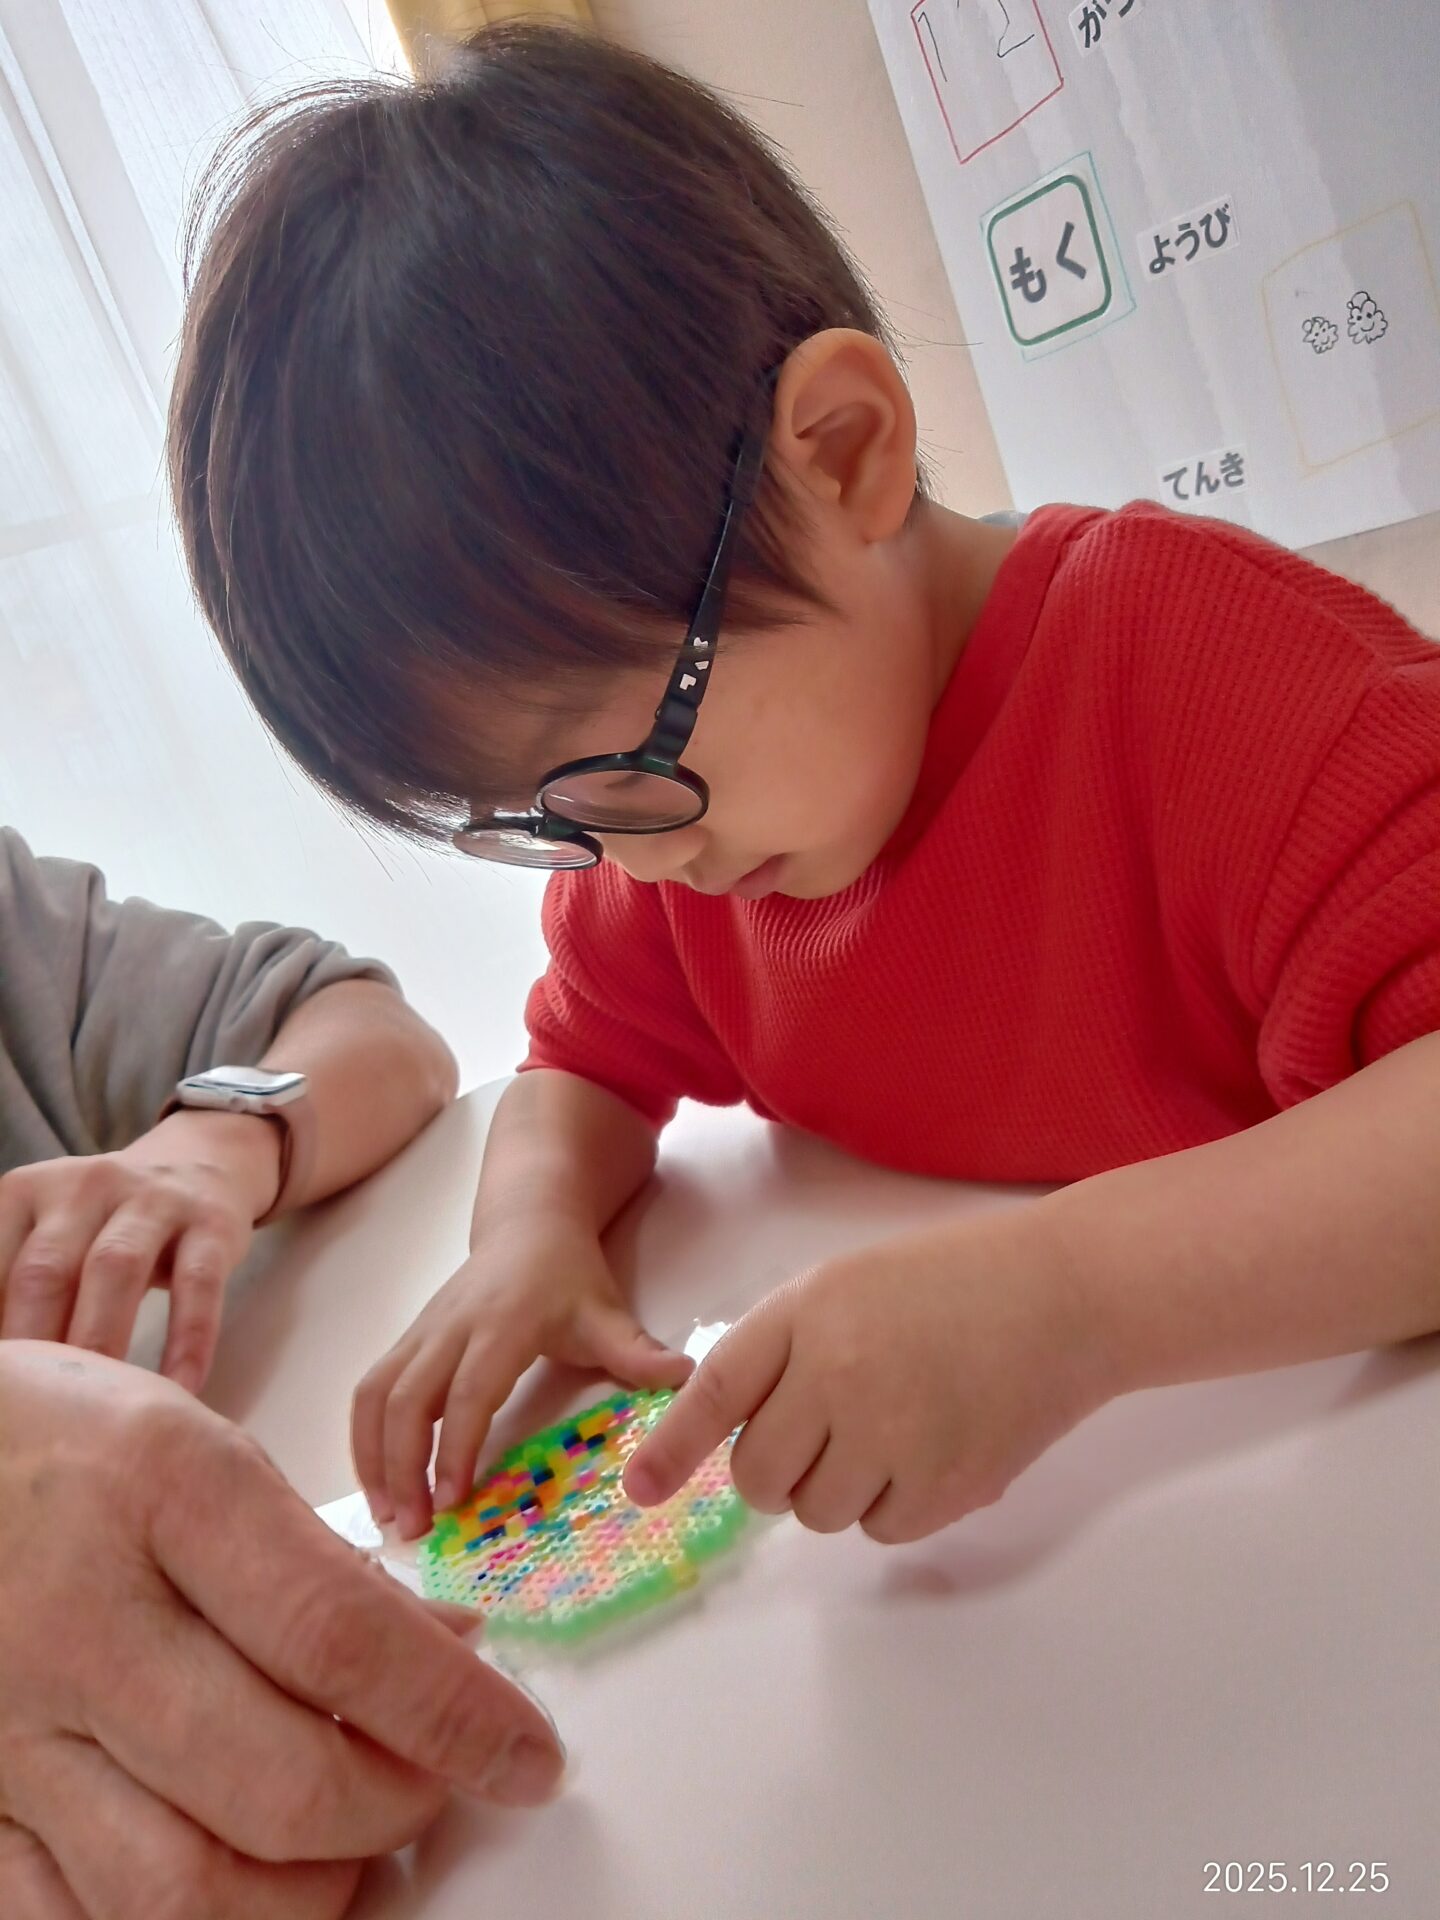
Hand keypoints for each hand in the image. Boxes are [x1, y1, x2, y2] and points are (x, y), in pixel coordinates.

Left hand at [0, 1111, 280, 1391]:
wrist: (201, 1162)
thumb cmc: (106, 1226)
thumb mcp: (51, 1238)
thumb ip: (17, 1292)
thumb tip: (5, 1379)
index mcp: (27, 1192)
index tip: (6, 1388)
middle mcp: (85, 1187)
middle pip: (46, 1271)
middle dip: (34, 1347)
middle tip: (38, 1411)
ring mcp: (152, 1200)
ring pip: (116, 1269)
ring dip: (100, 1341)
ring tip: (98, 1406)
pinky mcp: (211, 1224)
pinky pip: (197, 1285)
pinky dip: (187, 1340)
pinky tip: (180, 1388)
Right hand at [0, 1343, 562, 1919]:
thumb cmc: (65, 1442)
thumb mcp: (202, 1447)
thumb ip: (315, 1561)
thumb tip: (446, 1652)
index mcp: (165, 1494)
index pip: (340, 1638)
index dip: (456, 1715)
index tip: (529, 1754)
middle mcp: (83, 1619)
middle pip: (277, 1786)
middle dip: (398, 1808)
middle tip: (438, 1783)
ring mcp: (11, 1730)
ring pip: (180, 1892)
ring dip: (305, 1896)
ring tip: (350, 1852)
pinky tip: (236, 1880)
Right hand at [355, 1221, 692, 1538]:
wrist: (528, 1220)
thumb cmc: (567, 1273)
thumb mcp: (606, 1310)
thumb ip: (636, 1351)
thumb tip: (684, 1382)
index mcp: (500, 1324)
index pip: (469, 1392)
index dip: (457, 1447)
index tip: (453, 1501)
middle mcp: (450, 1328)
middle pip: (406, 1400)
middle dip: (402, 1467)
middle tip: (413, 1529)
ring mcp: (421, 1332)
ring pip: (375, 1395)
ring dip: (374, 1458)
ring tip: (389, 1516)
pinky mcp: (407, 1340)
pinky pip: (370, 1390)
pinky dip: (366, 1438)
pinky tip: (379, 1481)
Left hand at [625, 1205, 1112, 1543]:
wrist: (1064, 1294)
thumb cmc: (953, 1282)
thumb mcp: (848, 1287)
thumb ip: (786, 1353)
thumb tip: (735, 1444)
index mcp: (808, 1314)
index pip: (719, 1391)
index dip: (672, 1446)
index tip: (638, 1490)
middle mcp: (838, 1375)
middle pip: (760, 1477)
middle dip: (780, 1469)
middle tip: (829, 1430)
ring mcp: (892, 1435)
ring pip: (818, 1512)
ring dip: (841, 1487)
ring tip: (897, 1425)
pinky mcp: (944, 1486)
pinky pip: (881, 1530)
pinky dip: (898, 1503)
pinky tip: (935, 1447)